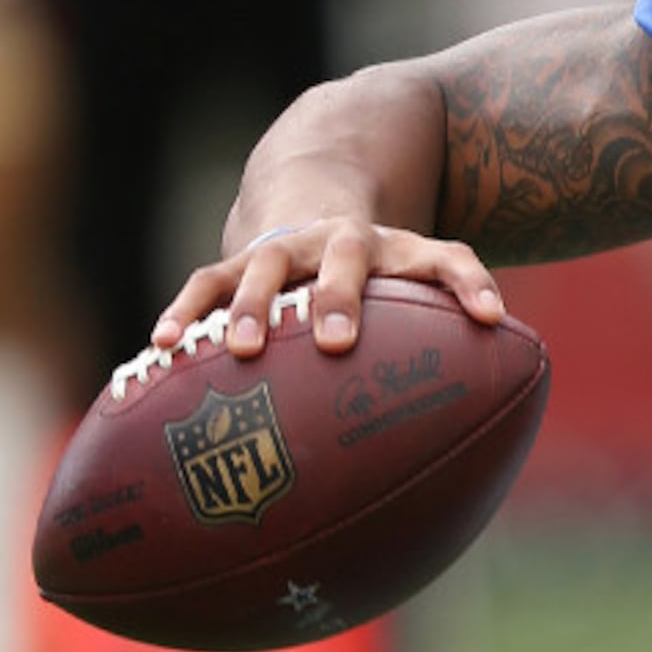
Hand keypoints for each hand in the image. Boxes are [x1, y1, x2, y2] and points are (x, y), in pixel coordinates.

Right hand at [149, 219, 506, 360]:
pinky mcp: (235, 262)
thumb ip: (448, 345)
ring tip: (242, 350)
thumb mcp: (417, 295)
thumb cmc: (379, 283)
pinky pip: (205, 282)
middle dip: (341, 297)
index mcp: (402, 251)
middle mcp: (343, 242)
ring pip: (266, 267)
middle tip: (336, 342)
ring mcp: (286, 249)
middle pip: (347, 258)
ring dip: (255, 306)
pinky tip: (161, 348)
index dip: (472, 284)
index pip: (449, 257)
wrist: (315, 210)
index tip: (491, 318)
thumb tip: (485, 440)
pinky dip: (184, 312)